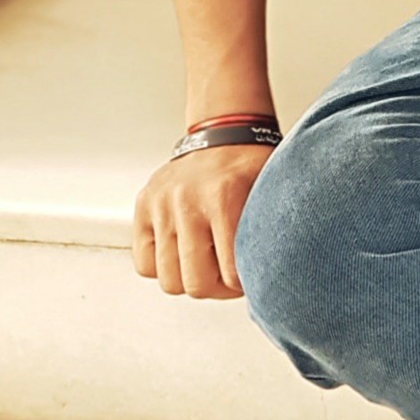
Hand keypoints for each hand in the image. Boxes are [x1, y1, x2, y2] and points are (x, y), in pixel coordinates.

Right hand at [132, 142, 273, 298]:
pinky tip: (183, 251)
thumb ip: (269, 233)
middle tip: (228, 275)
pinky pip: (145, 264)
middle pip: (195, 284)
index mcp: (224, 196)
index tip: (250, 274)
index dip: (244, 284)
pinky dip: (163, 266)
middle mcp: (187, 199)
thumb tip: (275, 278)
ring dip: (190, 278)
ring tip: (207, 262)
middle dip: (217, 288)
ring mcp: (161, 203)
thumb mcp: (272, 193)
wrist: (224, 131)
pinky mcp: (144, 205)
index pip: (231, 275)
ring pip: (169, 280)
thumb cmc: (251, 167)